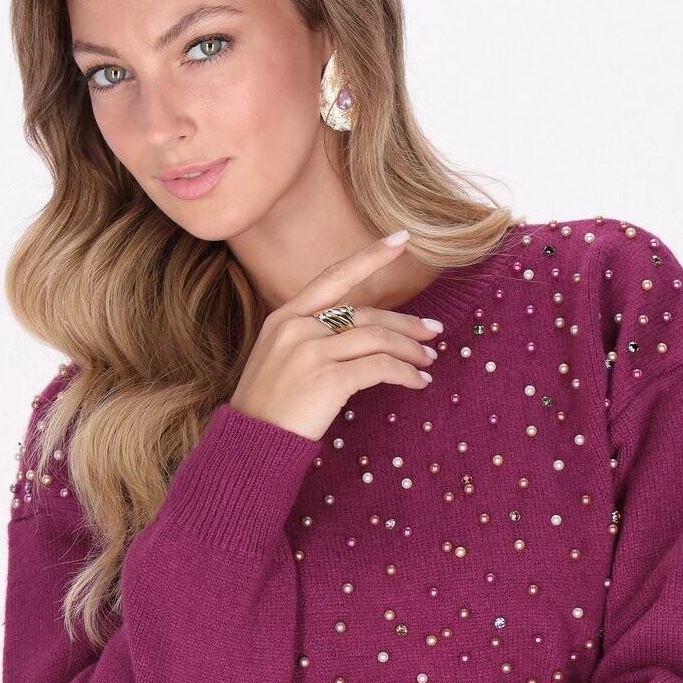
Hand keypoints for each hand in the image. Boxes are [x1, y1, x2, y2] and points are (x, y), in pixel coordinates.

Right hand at [228, 229, 441, 441]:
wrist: (249, 443)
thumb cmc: (267, 408)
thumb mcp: (278, 359)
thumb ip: (309, 338)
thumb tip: (357, 334)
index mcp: (285, 317)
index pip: (334, 277)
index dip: (370, 257)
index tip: (401, 239)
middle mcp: (298, 328)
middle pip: (366, 314)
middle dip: (406, 323)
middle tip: (434, 331)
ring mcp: (313, 352)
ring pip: (378, 339)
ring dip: (411, 351)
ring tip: (429, 362)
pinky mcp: (330, 380)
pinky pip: (381, 369)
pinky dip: (406, 375)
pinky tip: (418, 383)